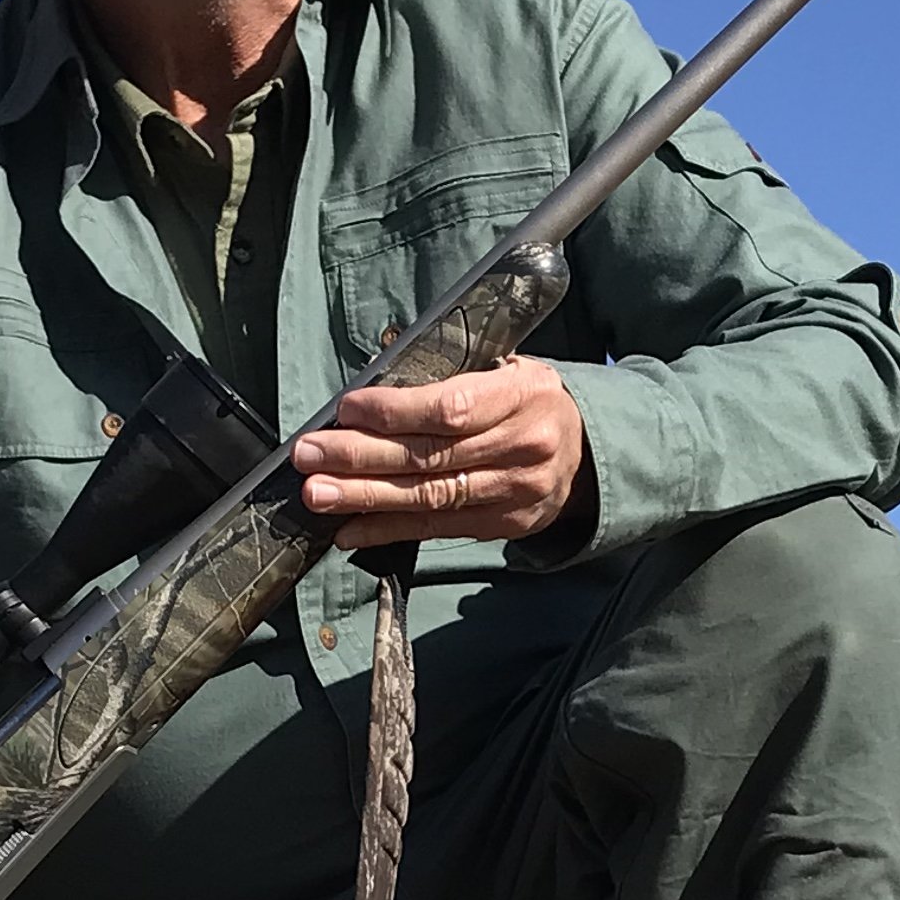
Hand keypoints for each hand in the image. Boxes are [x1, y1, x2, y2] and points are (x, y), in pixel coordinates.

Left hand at [292, 358, 591, 546]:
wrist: (590, 453)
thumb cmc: (531, 400)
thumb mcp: (508, 368)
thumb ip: (454, 375)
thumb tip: (376, 386)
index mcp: (524, 396)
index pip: (451, 409)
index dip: (395, 412)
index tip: (346, 409)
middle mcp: (523, 448)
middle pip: (431, 457)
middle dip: (362, 457)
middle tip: (309, 455)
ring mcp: (515, 494)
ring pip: (430, 498)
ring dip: (365, 498)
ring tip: (317, 494)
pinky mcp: (504, 527)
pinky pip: (438, 529)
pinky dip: (388, 530)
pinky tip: (349, 530)